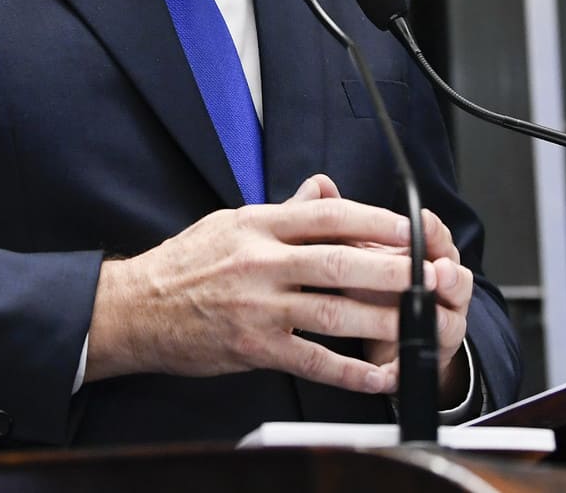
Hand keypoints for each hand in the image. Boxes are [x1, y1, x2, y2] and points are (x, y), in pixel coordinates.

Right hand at [84, 176, 440, 393]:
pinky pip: (312, 360)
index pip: (327, 215)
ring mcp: (258, 307)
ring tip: (417, 323)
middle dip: (391, 269)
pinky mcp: (254, 347)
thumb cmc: (184, 264)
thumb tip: (325, 190)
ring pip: (333, 311)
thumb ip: (284, 210)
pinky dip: (350, 370)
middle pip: (338, 261)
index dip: (374, 220)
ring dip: (381, 320)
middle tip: (429, 275)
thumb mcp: (230, 222)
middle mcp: (261, 262)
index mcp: (258, 224)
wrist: (136, 309)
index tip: (410, 230)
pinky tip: (378, 373)